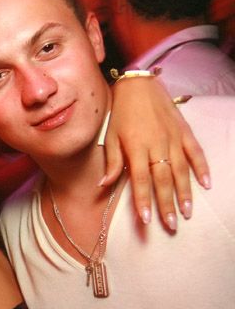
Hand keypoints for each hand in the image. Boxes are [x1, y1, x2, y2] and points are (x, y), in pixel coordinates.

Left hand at [102, 77, 209, 231]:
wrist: (138, 84)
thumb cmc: (120, 112)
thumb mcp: (110, 136)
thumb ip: (111, 161)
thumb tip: (103, 185)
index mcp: (136, 147)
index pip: (140, 180)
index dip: (144, 201)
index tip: (146, 220)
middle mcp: (156, 145)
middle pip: (163, 180)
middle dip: (167, 204)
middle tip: (171, 225)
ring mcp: (173, 138)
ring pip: (181, 170)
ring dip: (185, 192)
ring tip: (188, 212)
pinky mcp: (184, 131)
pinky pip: (196, 152)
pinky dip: (201, 168)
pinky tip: (206, 184)